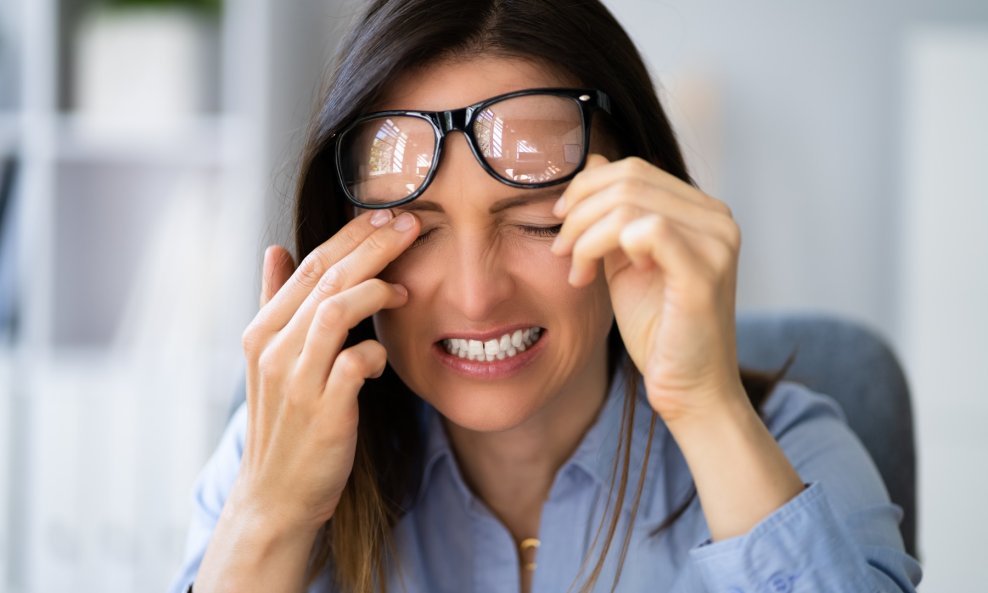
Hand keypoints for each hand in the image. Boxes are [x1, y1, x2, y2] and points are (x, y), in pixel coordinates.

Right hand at [234, 209, 419, 533]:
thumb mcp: (270, 358)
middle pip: (326, 278)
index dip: (351, 236)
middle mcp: (273, 349)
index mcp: (263, 330)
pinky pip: (354, 363)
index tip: (387, 214)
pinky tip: (385, 356)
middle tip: (409, 225)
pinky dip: (375, 352)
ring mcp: (296, 380)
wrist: (276, 494)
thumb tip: (274, 248)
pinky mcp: (324, 412)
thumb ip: (275, 302)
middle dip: (371, 245)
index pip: (310, 265)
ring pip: (335, 310)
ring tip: (405, 289)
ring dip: (375, 291)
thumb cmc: (285, 421)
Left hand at [551, 154, 745, 422]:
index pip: (634, 170)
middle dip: (579, 212)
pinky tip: (600, 276)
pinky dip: (607, 247)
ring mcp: (717, 244)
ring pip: (629, 204)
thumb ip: (613, 216)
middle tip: (560, 250)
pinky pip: (647, 230)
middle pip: (628, 179)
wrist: (688, 389)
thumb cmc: (658, 329)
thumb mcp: (625, 261)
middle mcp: (717, 219)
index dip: (586, 189)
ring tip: (576, 271)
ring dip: (585, 236)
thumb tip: (591, 163)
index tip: (559, 223)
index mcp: (702, 211)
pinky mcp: (704, 273)